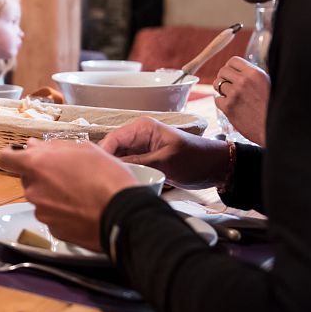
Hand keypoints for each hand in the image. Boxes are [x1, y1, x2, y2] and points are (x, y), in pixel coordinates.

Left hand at [0, 140, 136, 251]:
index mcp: (37, 165)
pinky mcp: (53, 230)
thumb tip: (35, 146)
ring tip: (79, 192)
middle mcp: (34, 189)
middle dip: (42, 175)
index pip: (5, 158)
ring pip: (40, 198)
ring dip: (53, 194)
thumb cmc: (107, 179)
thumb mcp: (84, 149)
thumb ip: (53, 146)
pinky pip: (52, 216)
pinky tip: (80, 208)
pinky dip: (62, 212)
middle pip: (27, 179)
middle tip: (66, 173)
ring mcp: (42, 212)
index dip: (12, 156)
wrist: (123, 215)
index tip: (19, 156)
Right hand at [99, 117, 230, 188]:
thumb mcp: (165, 161)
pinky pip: (128, 166)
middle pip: (112, 149)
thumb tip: (113, 167)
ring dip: (114, 170)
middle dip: (106, 162)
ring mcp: (140, 149)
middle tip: (99, 179)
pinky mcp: (144, 160)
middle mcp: (138, 136)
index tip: (95, 168)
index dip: (102, 153)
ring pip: (118, 159)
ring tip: (108, 182)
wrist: (215, 167)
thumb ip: (138, 163)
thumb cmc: (196, 158)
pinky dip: (124, 174)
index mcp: (142, 128)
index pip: (112, 138)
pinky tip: (121, 183)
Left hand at [214, 57, 269, 144]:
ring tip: (232, 96)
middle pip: (222, 71)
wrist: (277, 129)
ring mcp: (234, 94)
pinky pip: (217, 100)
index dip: (230, 67)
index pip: (233, 61)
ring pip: (217, 84)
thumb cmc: (275, 108)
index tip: (232, 73)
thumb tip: (242, 70)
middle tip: (229, 85)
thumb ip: (254, 76)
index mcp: (255, 73)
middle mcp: (243, 81)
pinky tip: (233, 107)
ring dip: (222, 90)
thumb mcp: (269, 85)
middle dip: (224, 77)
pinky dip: (223, 103)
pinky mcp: (228, 108)